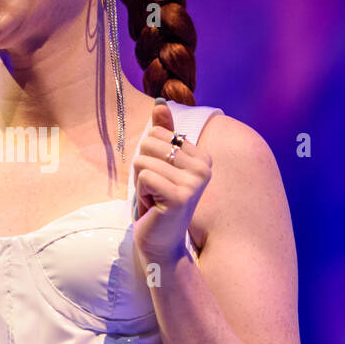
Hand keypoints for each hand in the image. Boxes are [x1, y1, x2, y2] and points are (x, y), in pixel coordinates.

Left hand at [131, 100, 212, 266]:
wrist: (161, 242)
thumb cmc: (157, 202)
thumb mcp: (158, 163)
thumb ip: (162, 132)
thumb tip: (159, 101)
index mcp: (202, 156)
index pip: (157, 132)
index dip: (148, 157)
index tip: (160, 179)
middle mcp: (203, 167)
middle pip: (148, 143)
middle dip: (142, 169)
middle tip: (155, 191)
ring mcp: (194, 182)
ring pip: (143, 161)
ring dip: (140, 184)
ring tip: (154, 200)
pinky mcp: (181, 196)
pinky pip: (144, 177)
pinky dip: (141, 194)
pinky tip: (153, 207)